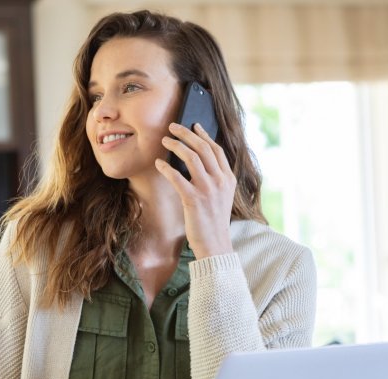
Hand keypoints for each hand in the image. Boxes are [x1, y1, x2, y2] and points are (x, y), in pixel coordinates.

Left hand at [156, 122, 235, 257]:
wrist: (215, 243)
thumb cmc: (214, 221)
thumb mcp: (222, 197)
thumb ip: (214, 179)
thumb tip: (195, 161)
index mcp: (228, 179)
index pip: (216, 150)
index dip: (204, 135)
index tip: (194, 125)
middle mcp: (220, 181)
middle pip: (203, 148)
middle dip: (187, 134)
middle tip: (173, 126)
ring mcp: (208, 189)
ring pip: (191, 158)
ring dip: (176, 146)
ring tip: (164, 140)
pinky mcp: (193, 199)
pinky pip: (177, 177)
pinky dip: (166, 168)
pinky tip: (159, 164)